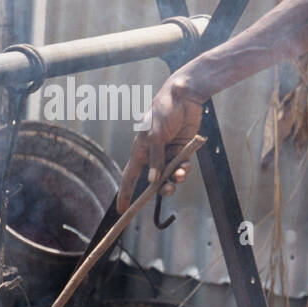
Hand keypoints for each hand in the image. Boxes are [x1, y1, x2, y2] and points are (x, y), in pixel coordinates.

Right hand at [116, 78, 204, 211]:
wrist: (184, 96)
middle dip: (161, 188)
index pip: (130, 176)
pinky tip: (186, 166)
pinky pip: (181, 167)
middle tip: (169, 189)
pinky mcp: (182, 150)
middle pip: (153, 181)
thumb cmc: (164, 110)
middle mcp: (153, 154)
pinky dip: (183, 170)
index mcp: (140, 150)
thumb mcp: (156, 134)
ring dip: (175, 179)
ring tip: (181, 174)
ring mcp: (167, 153)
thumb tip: (152, 180)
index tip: (121, 210)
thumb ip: (155, 157)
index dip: (125, 193)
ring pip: (169, 176)